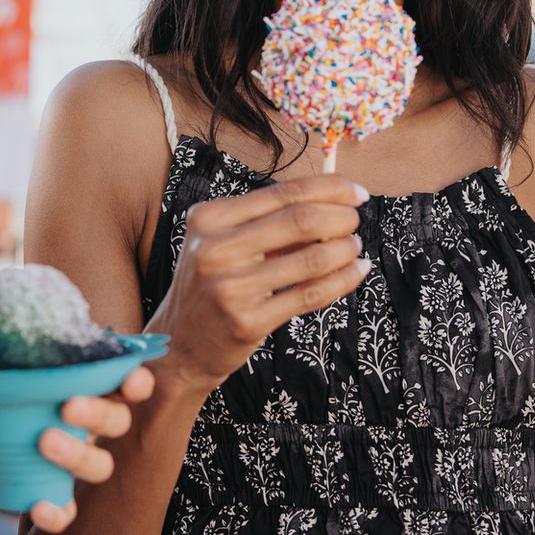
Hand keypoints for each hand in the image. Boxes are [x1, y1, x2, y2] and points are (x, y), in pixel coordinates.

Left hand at [0, 366, 155, 530]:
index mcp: (80, 385)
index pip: (124, 380)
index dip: (136, 380)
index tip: (129, 380)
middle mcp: (88, 423)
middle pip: (118, 421)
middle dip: (99, 413)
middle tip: (67, 406)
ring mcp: (76, 461)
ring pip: (102, 465)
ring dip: (78, 454)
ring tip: (44, 442)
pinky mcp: (58, 494)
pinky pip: (70, 511)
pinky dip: (58, 512)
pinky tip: (39, 506)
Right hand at [146, 175, 368, 397]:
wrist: (178, 346)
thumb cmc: (210, 287)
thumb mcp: (222, 244)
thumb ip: (267, 223)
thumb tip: (332, 202)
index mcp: (209, 218)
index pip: (282, 192)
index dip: (329, 188)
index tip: (357, 193)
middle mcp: (214, 248)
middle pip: (299, 220)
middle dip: (341, 217)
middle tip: (356, 222)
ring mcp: (229, 287)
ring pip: (310, 258)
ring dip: (345, 250)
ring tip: (354, 248)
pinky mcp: (247, 322)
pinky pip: (309, 295)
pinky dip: (341, 280)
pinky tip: (356, 272)